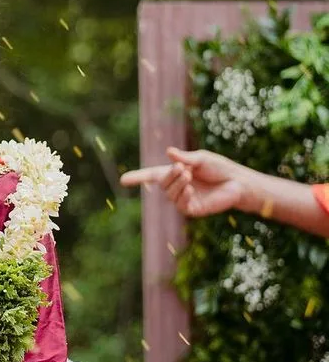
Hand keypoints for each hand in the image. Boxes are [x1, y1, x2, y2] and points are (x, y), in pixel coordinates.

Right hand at [120, 147, 248, 216]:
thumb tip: (168, 152)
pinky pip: (180, 205)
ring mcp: (185, 199)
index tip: (122, 180)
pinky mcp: (194, 210)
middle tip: (183, 168)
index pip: (152, 176)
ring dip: (177, 184)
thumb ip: (184, 157)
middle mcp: (178, 187)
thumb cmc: (220, 168)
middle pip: (162, 183)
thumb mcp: (201, 158)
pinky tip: (191, 190)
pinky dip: (183, 196)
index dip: (137, 177)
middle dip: (169, 175)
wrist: (239, 182)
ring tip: (189, 176)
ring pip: (169, 194)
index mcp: (176, 173)